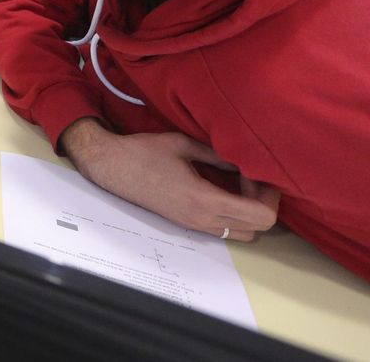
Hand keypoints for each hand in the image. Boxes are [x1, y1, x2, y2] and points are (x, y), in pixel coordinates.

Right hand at [61, 120, 280, 240]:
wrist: (111, 166)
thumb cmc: (144, 152)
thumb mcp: (184, 145)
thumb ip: (218, 155)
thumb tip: (244, 161)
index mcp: (204, 199)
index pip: (261, 215)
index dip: (268, 195)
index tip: (255, 173)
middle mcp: (202, 219)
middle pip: (259, 229)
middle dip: (264, 203)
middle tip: (252, 179)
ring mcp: (194, 225)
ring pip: (244, 234)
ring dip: (249, 213)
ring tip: (238, 187)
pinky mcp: (187, 224)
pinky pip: (226, 230)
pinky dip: (235, 216)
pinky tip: (223, 191)